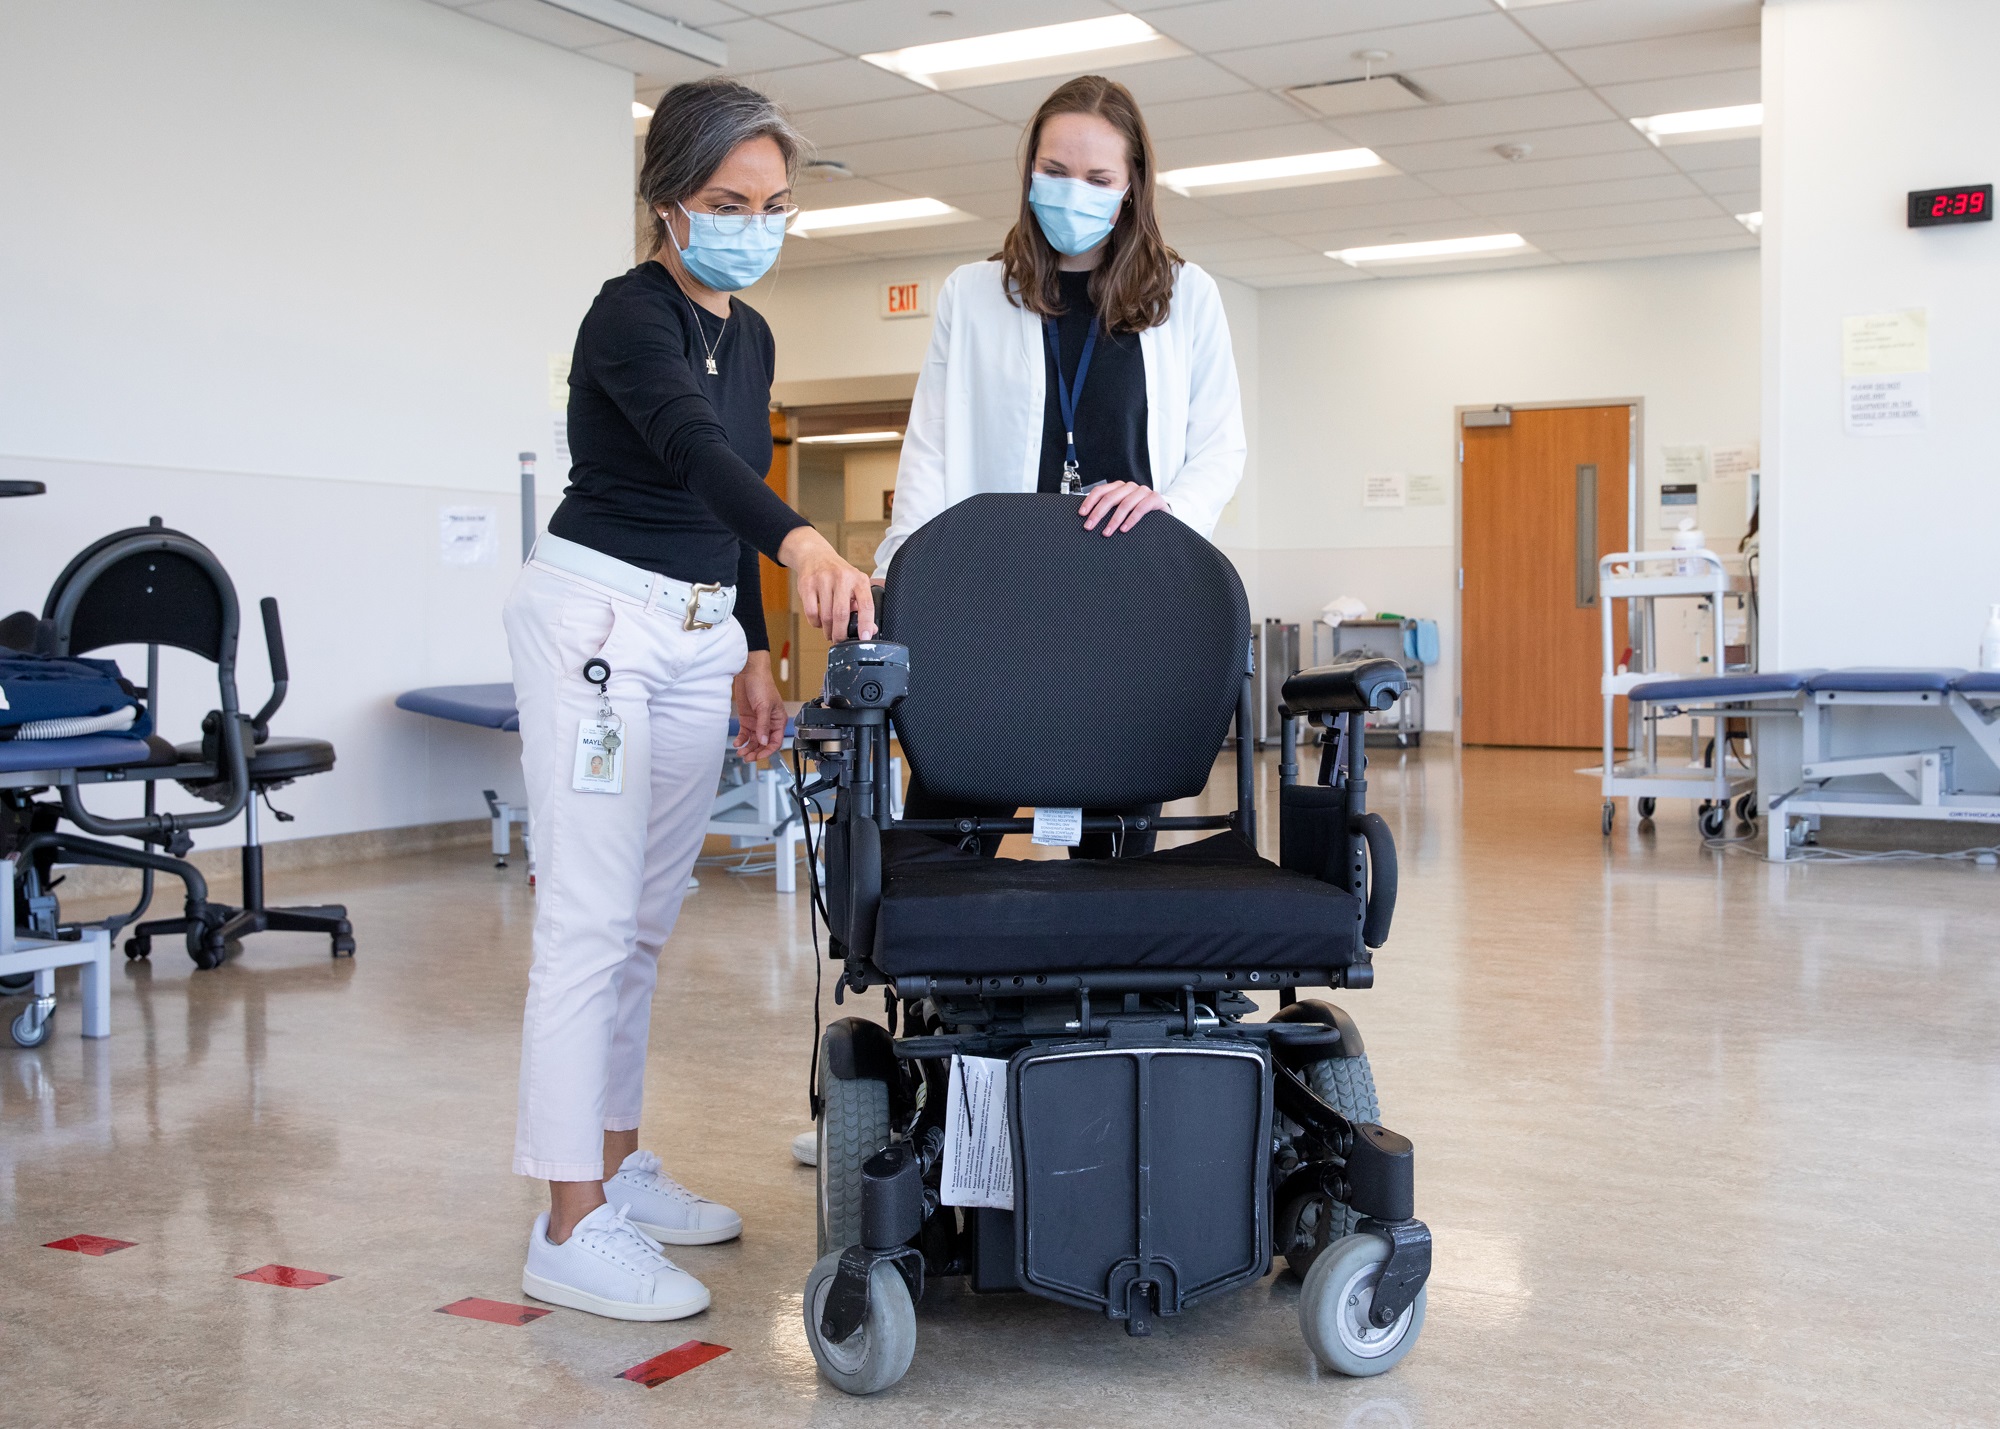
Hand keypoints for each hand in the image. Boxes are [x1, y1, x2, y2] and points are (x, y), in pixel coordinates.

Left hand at [732, 652, 786, 762]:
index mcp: (778, 721)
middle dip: (756, 752)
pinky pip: (745, 734)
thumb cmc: (762, 684)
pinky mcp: (747, 719)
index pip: (775, 741)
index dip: (767, 750)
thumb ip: (763, 725)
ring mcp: (757, 722)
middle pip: (763, 744)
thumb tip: (764, 741)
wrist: (748, 672)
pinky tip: (737, 742)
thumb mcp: (764, 706)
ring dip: (748, 747)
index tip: (758, 755)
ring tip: (741, 752)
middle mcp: (768, 723)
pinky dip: (741, 739)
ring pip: (754, 741)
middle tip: (747, 757)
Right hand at [780, 526, 875, 640]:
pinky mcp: (807, 584)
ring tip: (829, 632)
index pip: (866, 604)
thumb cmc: (838, 574)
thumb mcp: (855, 584)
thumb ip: (862, 605)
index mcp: (859, 579)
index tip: (865, 638)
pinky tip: (819, 622)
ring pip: (826, 616)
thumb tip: (870, 630)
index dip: (866, 623)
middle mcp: (842, 577)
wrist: (815, 555)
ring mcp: (823, 579)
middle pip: (841, 614)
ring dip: (828, 630)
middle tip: (840, 640)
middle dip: (840, 633)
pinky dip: (815, 623)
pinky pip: (811, 612)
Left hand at [1079, 481, 1170, 535]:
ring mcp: (1143, 491)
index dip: (1090, 502)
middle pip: (1110, 497)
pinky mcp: (1155, 498)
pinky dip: (1131, 519)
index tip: (1082, 514)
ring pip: (1125, 503)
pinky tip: (1124, 529)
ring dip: (1114, 520)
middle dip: (1098, 513)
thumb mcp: (1122, 510)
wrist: (1164, 514)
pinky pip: (1141, 508)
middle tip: (1090, 526)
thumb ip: (1109, 511)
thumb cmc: (1140, 513)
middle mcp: (1130, 487)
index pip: (1100, 491)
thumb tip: (1089, 520)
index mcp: (1119, 488)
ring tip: (1107, 532)